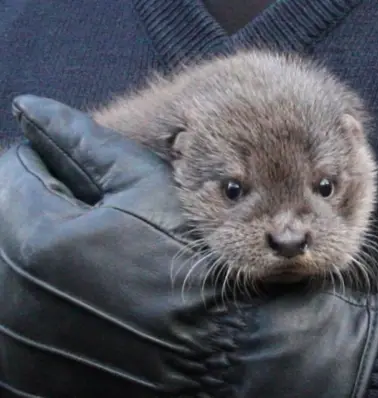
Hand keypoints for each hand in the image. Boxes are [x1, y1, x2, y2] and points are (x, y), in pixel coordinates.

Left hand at [0, 95, 377, 397]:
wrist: (240, 350)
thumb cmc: (203, 266)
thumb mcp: (148, 191)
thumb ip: (85, 145)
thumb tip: (32, 111)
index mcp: (40, 243)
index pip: (16, 178)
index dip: (54, 164)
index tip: (88, 168)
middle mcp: (20, 300)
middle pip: (13, 224)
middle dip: (51, 206)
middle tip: (105, 210)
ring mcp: (30, 344)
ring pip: (18, 273)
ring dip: (48, 252)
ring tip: (109, 251)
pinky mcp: (43, 374)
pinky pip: (30, 319)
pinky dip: (54, 296)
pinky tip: (102, 292)